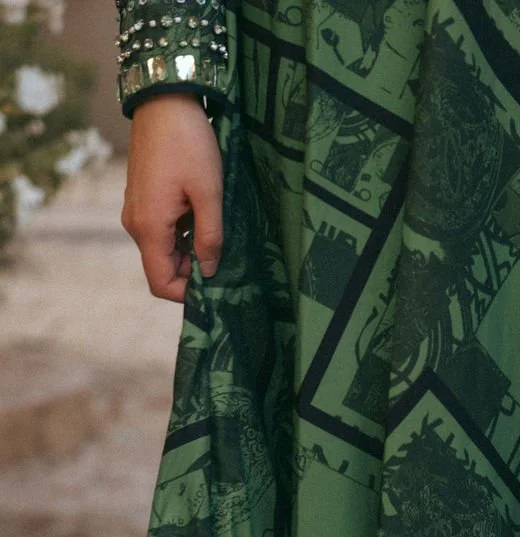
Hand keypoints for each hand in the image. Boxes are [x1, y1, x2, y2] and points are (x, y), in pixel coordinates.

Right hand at [121, 93, 223, 301]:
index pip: (161, 284)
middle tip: (222, 255)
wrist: (163, 99)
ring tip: (214, 230)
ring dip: (188, 250)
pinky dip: (181, 233)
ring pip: (163, 250)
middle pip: (162, 268)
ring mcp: (136, 211)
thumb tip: (209, 271)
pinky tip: (201, 215)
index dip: (188, 292)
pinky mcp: (140, 199)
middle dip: (191, 271)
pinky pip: (160, 230)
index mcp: (149, 228)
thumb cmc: (188, 143)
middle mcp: (136, 225)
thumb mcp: (209, 193)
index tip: (215, 282)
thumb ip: (209, 237)